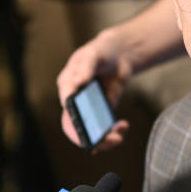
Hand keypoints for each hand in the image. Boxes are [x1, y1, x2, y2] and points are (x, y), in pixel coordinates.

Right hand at [57, 32, 132, 151]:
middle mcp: (74, 101)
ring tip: (119, 136)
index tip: (87, 135)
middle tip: (111, 140)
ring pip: (89, 132)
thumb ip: (86, 67)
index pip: (67, 110)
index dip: (75, 126)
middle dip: (91, 138)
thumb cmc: (101, 52)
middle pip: (76, 127)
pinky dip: (113, 131)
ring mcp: (87, 108)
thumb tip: (78, 81)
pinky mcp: (101, 112)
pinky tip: (123, 125)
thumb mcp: (94, 55)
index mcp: (67, 86)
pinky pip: (103, 128)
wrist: (118, 55)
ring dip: (104, 139)